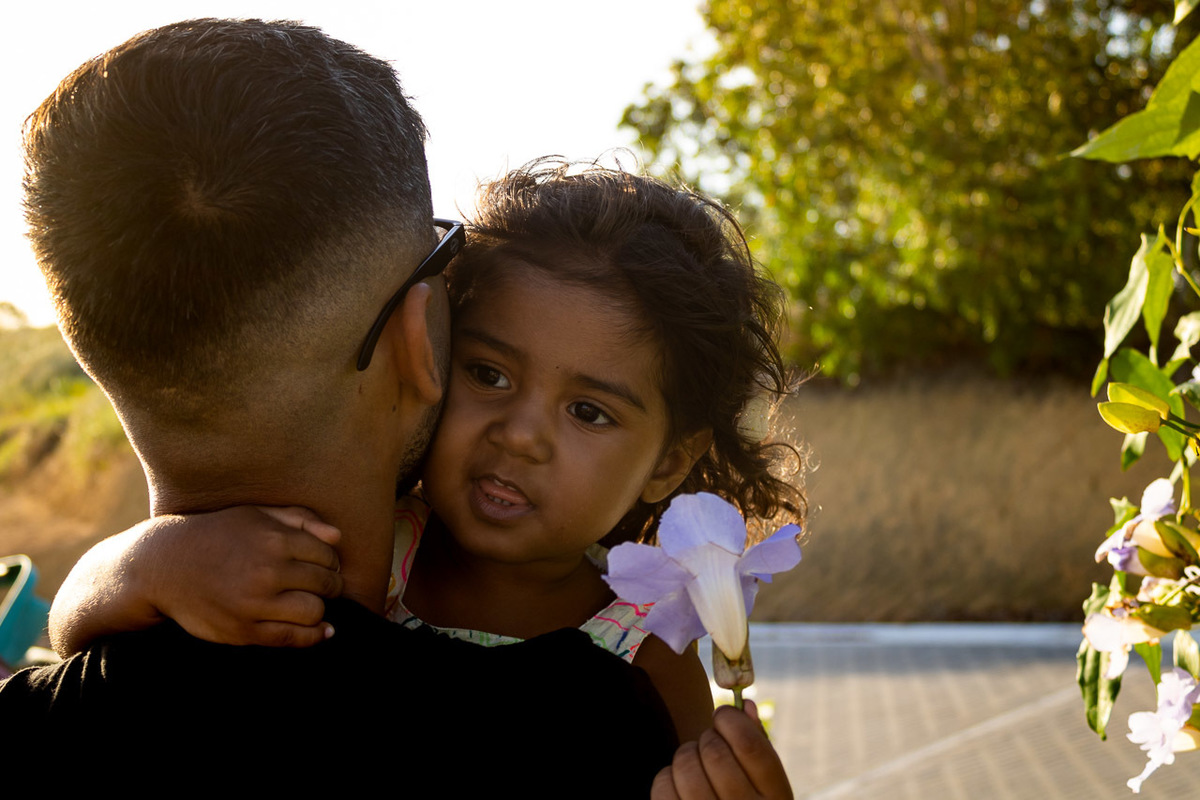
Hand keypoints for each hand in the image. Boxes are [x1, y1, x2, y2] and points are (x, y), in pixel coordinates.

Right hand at [150, 505, 343, 647]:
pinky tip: (322, 631)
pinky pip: (292, 638)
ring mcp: (255, 604)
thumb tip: (338, 538)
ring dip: (319, 609)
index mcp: (275, 540)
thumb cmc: (219, 534)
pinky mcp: (243, 630)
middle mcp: (267, 572)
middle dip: (330, 585)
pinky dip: (313, 636)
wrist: (165, 565)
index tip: (323, 565)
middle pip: (326, 584)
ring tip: (311, 603)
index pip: (329, 556)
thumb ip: (301, 519)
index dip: (331, 562)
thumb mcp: (257, 514)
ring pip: (314, 612)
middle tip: (321, 585)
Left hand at [652, 700, 792, 799]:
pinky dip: (667, 777)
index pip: (750, 744)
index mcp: (775, 797)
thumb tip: (746, 705)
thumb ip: (759, 746)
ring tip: (695, 766)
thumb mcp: (765, 786)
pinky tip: (680, 786)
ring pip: (685, 765)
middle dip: (706, 739)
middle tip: (708, 746)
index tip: (722, 716)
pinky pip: (663, 786)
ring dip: (685, 756)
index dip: (731, 720)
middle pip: (713, 751)